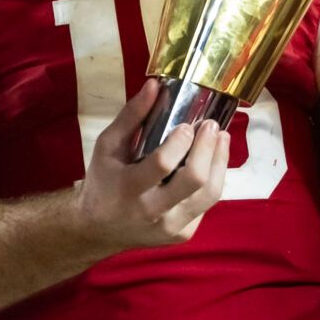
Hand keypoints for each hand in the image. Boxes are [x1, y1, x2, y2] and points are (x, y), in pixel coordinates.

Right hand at [75, 79, 228, 253]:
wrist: (97, 229)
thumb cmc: (103, 181)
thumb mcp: (107, 146)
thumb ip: (131, 117)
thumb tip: (155, 85)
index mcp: (128, 188)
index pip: (162, 164)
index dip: (180, 142)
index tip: (188, 125)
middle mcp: (152, 211)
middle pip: (194, 180)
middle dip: (209, 149)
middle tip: (212, 126)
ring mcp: (171, 227)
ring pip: (210, 195)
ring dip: (220, 162)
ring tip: (222, 138)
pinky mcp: (183, 234)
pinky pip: (206, 204)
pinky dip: (212, 179)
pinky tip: (211, 162)